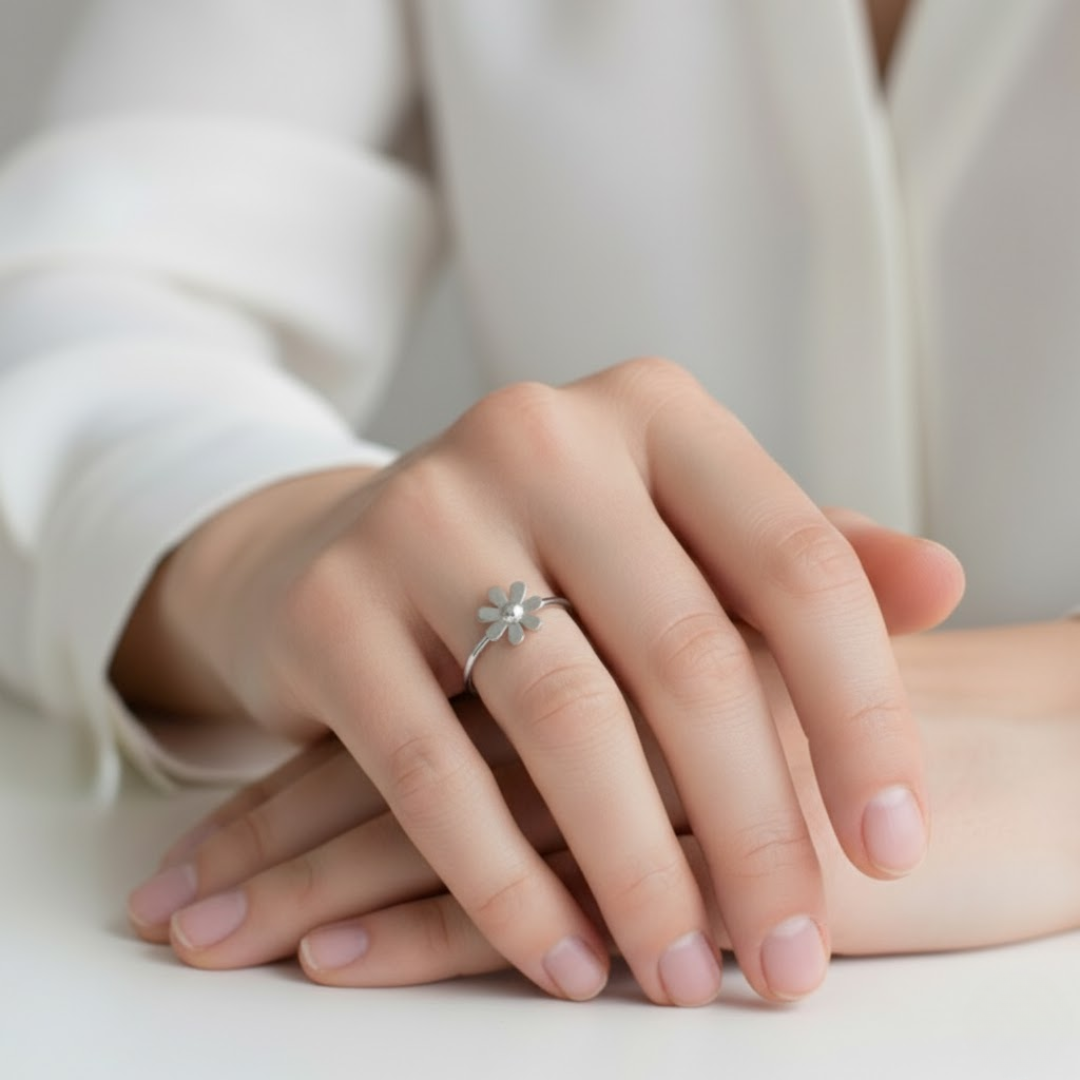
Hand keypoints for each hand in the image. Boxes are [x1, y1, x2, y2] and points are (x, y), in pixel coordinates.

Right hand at [115, 359, 961, 1003]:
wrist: (342, 547)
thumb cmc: (542, 554)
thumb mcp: (672, 535)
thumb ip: (793, 561)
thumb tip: (941, 582)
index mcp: (649, 412)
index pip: (794, 562)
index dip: (861, 714)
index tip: (889, 845)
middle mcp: (537, 436)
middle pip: (685, 651)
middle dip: (751, 828)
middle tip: (786, 953)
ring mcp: (422, 513)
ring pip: (563, 719)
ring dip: (634, 872)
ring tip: (679, 970)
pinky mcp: (329, 605)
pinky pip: (430, 772)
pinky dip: (505, 882)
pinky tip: (561, 954)